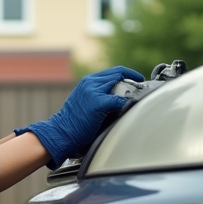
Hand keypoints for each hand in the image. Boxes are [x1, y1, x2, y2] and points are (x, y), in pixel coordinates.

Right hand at [15, 66, 144, 167]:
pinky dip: (127, 101)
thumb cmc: (73, 122)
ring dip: (131, 89)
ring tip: (138, 96)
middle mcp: (91, 82)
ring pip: (120, 82)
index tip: (137, 81)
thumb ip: (100, 96)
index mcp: (88, 81)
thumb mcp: (85, 101)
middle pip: (118, 73)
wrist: (60, 132)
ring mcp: (94, 91)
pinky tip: (131, 106)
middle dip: (133, 80)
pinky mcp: (98, 102)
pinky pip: (118, 99)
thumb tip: (120, 98)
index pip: (113, 71)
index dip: (128, 74)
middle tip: (142, 88)